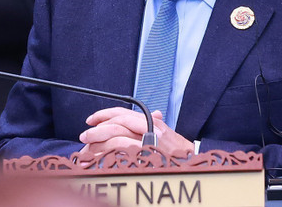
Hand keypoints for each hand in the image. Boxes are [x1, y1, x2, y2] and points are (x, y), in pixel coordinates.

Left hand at [79, 107, 193, 157]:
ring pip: (117, 132)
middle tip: (84, 134)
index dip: (106, 114)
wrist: (197, 168)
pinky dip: (106, 150)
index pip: (125, 112)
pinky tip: (97, 157)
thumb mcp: (171, 140)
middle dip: (98, 126)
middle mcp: (151, 127)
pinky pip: (121, 147)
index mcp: (154, 123)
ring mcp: (150, 139)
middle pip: (118, 120)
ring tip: (85, 146)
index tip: (92, 120)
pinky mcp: (147, 152)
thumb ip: (158, 128)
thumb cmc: (184, 157)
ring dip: (97, 138)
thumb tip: (156, 114)